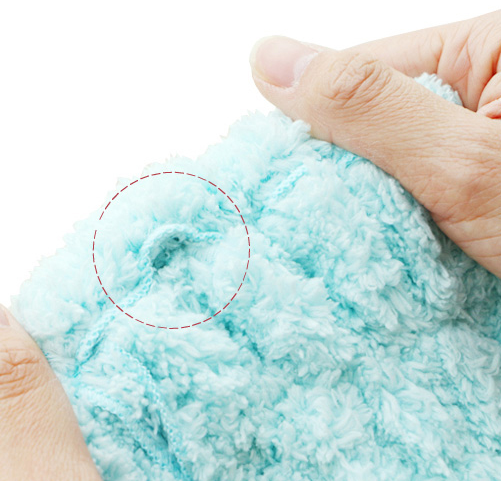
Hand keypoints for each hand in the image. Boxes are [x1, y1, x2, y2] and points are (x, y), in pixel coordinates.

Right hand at [249, 10, 500, 277]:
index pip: (360, 70)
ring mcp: (481, 134)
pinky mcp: (479, 179)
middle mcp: (485, 81)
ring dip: (371, 205)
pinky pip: (416, 187)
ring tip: (358, 251)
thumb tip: (266, 58)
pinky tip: (389, 254)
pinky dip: (398, 223)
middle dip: (348, 172)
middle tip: (326, 228)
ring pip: (388, 156)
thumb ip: (367, 108)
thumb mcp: (461, 163)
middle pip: (372, 115)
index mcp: (488, 47)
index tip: (285, 188)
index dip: (317, 125)